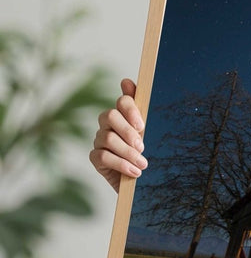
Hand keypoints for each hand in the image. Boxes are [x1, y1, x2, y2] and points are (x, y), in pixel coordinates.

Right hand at [89, 78, 147, 193]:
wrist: (141, 176)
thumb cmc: (144, 150)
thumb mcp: (148, 130)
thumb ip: (140, 107)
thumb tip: (125, 81)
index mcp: (124, 114)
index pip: (122, 101)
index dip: (130, 110)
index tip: (142, 126)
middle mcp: (108, 124)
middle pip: (109, 115)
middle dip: (127, 131)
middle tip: (142, 146)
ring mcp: (99, 139)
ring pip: (108, 138)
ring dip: (128, 153)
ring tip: (143, 164)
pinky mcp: (95, 157)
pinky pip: (103, 156)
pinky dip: (121, 164)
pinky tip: (135, 172)